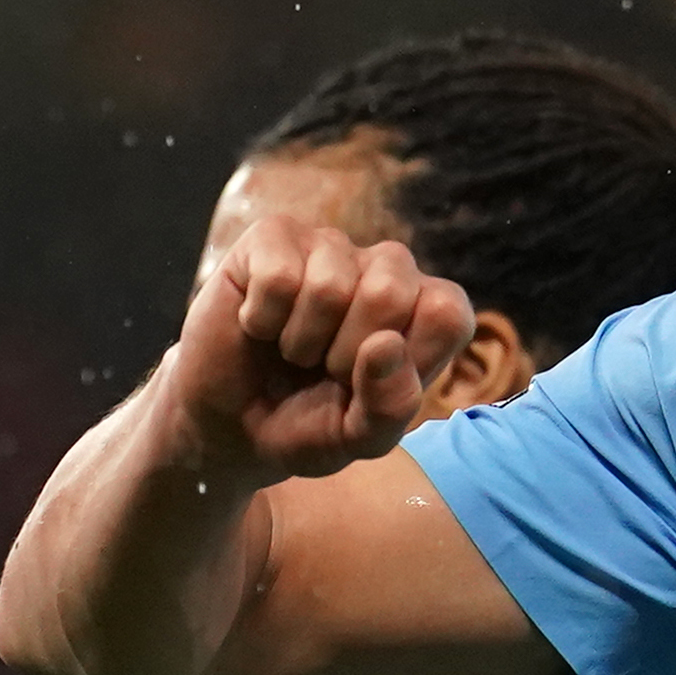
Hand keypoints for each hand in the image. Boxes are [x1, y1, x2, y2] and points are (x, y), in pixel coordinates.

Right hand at [160, 214, 472, 486]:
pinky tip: (259, 324)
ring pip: (329, 286)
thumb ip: (390, 405)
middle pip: (390, 291)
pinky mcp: (273, 236)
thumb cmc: (305, 424)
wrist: (229, 426)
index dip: (406, 363)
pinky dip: (262, 319)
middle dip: (345, 355)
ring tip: (292, 350)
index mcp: (424, 309)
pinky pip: (279, 275)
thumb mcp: (358, 438)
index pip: (447, 313)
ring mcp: (330, 247)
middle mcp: (385, 268)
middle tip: (324, 369)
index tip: (370, 387)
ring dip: (300, 341)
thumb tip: (385, 343)